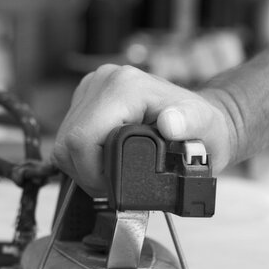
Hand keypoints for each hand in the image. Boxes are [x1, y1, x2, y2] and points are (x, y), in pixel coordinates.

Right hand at [52, 64, 233, 195]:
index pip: (82, 139)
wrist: (201, 122)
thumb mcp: (204, 128)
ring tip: (110, 175)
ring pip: (64, 141)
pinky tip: (104, 161)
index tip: (113, 187)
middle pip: (68, 141)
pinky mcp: (86, 99)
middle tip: (111, 186)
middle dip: (86, 172)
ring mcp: (92, 88)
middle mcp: (104, 81)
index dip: (92, 172)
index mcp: (125, 86)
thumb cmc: (203, 129)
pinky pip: (69, 136)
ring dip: (82, 166)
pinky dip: (82, 156)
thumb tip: (171, 123)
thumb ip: (189, 124)